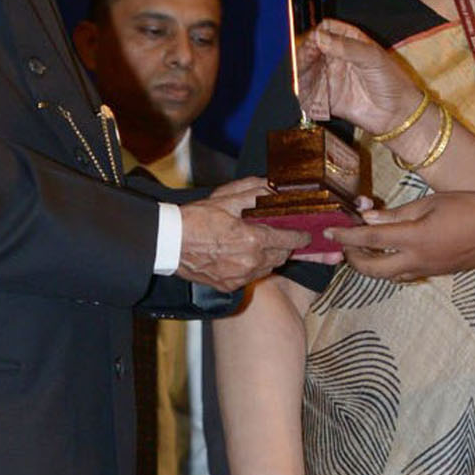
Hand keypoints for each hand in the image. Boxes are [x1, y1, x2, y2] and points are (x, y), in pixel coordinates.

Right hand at [177, 177, 306, 289]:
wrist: (169, 242)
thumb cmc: (195, 219)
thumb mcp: (225, 198)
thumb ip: (254, 192)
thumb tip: (273, 189)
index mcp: (253, 240)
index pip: (289, 240)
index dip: (300, 236)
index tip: (305, 234)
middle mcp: (250, 262)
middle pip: (281, 256)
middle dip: (284, 245)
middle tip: (280, 234)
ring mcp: (239, 277)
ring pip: (268, 268)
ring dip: (270, 257)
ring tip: (259, 244)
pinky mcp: (229, 286)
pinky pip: (251, 277)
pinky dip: (253, 267)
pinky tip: (242, 255)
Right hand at [299, 19, 425, 136]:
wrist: (397, 114)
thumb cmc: (392, 82)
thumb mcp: (372, 58)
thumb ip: (346, 47)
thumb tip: (319, 37)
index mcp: (349, 41)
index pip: (325, 29)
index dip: (317, 33)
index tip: (313, 40)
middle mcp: (336, 57)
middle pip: (311, 49)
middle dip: (304, 52)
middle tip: (304, 57)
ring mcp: (330, 76)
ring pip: (306, 69)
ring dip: (300, 70)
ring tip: (302, 73)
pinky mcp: (326, 97)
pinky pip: (307, 92)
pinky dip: (301, 90)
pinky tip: (303, 89)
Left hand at [325, 193, 474, 281]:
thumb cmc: (471, 207)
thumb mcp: (431, 203)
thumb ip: (397, 213)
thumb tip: (368, 217)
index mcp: (414, 239)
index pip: (370, 239)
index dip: (345, 236)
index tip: (328, 232)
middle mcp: (417, 260)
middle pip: (372, 269)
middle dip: (353, 259)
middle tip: (345, 243)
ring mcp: (427, 270)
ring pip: (387, 276)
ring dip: (370, 264)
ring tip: (364, 246)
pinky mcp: (436, 272)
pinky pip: (404, 275)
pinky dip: (389, 267)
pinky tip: (389, 252)